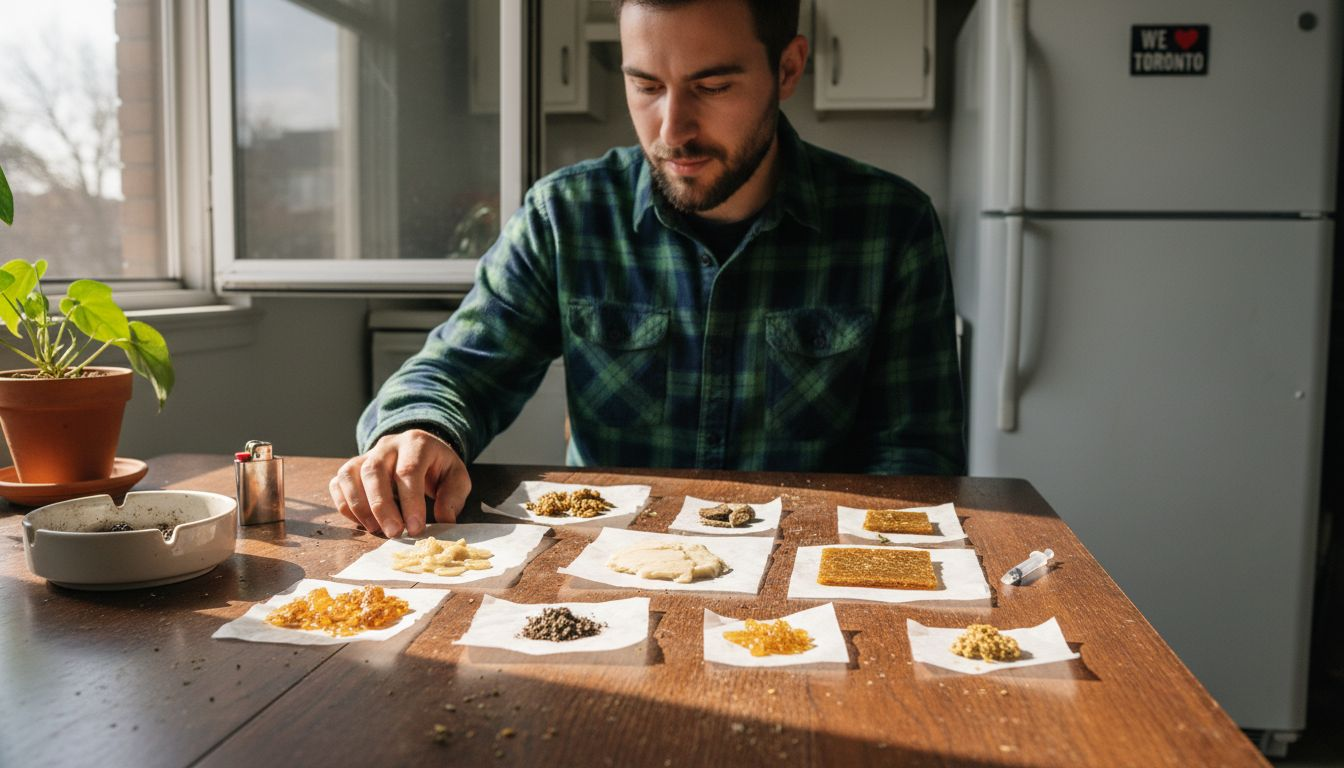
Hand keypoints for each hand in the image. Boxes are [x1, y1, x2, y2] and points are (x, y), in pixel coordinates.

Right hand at [328, 429, 471, 537]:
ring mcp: (366, 454)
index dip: (411, 502)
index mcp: (416, 443)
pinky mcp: (352, 467)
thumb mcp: (456, 477)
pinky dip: (344, 505)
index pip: (408, 470)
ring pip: (350, 475)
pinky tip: (361, 522)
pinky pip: (338, 483)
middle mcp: (387, 445)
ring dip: (359, 506)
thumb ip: (453, 496)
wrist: (421, 450)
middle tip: (393, 533)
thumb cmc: (438, 467)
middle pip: (374, 471)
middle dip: (382, 506)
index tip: (415, 528)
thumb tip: (444, 520)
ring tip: (375, 530)